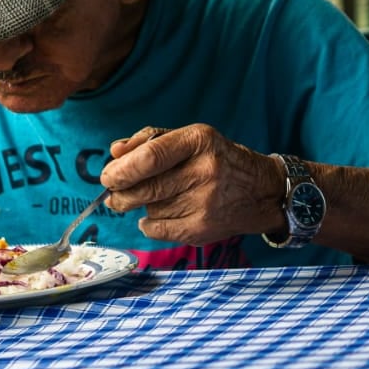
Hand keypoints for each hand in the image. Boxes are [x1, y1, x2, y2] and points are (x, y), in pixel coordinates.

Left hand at [101, 125, 281, 245]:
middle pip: (146, 188)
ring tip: (156, 198)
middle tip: (114, 193)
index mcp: (200, 140)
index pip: (151, 156)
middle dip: (121, 193)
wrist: (260, 191)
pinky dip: (150, 224)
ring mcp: (205, 203)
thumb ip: (150, 141)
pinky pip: (157, 230)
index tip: (107, 176)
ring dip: (143, 206)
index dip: (122, 169)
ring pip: (150, 209)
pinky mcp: (203, 229)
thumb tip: (115, 152)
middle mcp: (205, 171)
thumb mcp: (190, 138)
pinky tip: (161, 214)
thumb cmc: (217, 159)